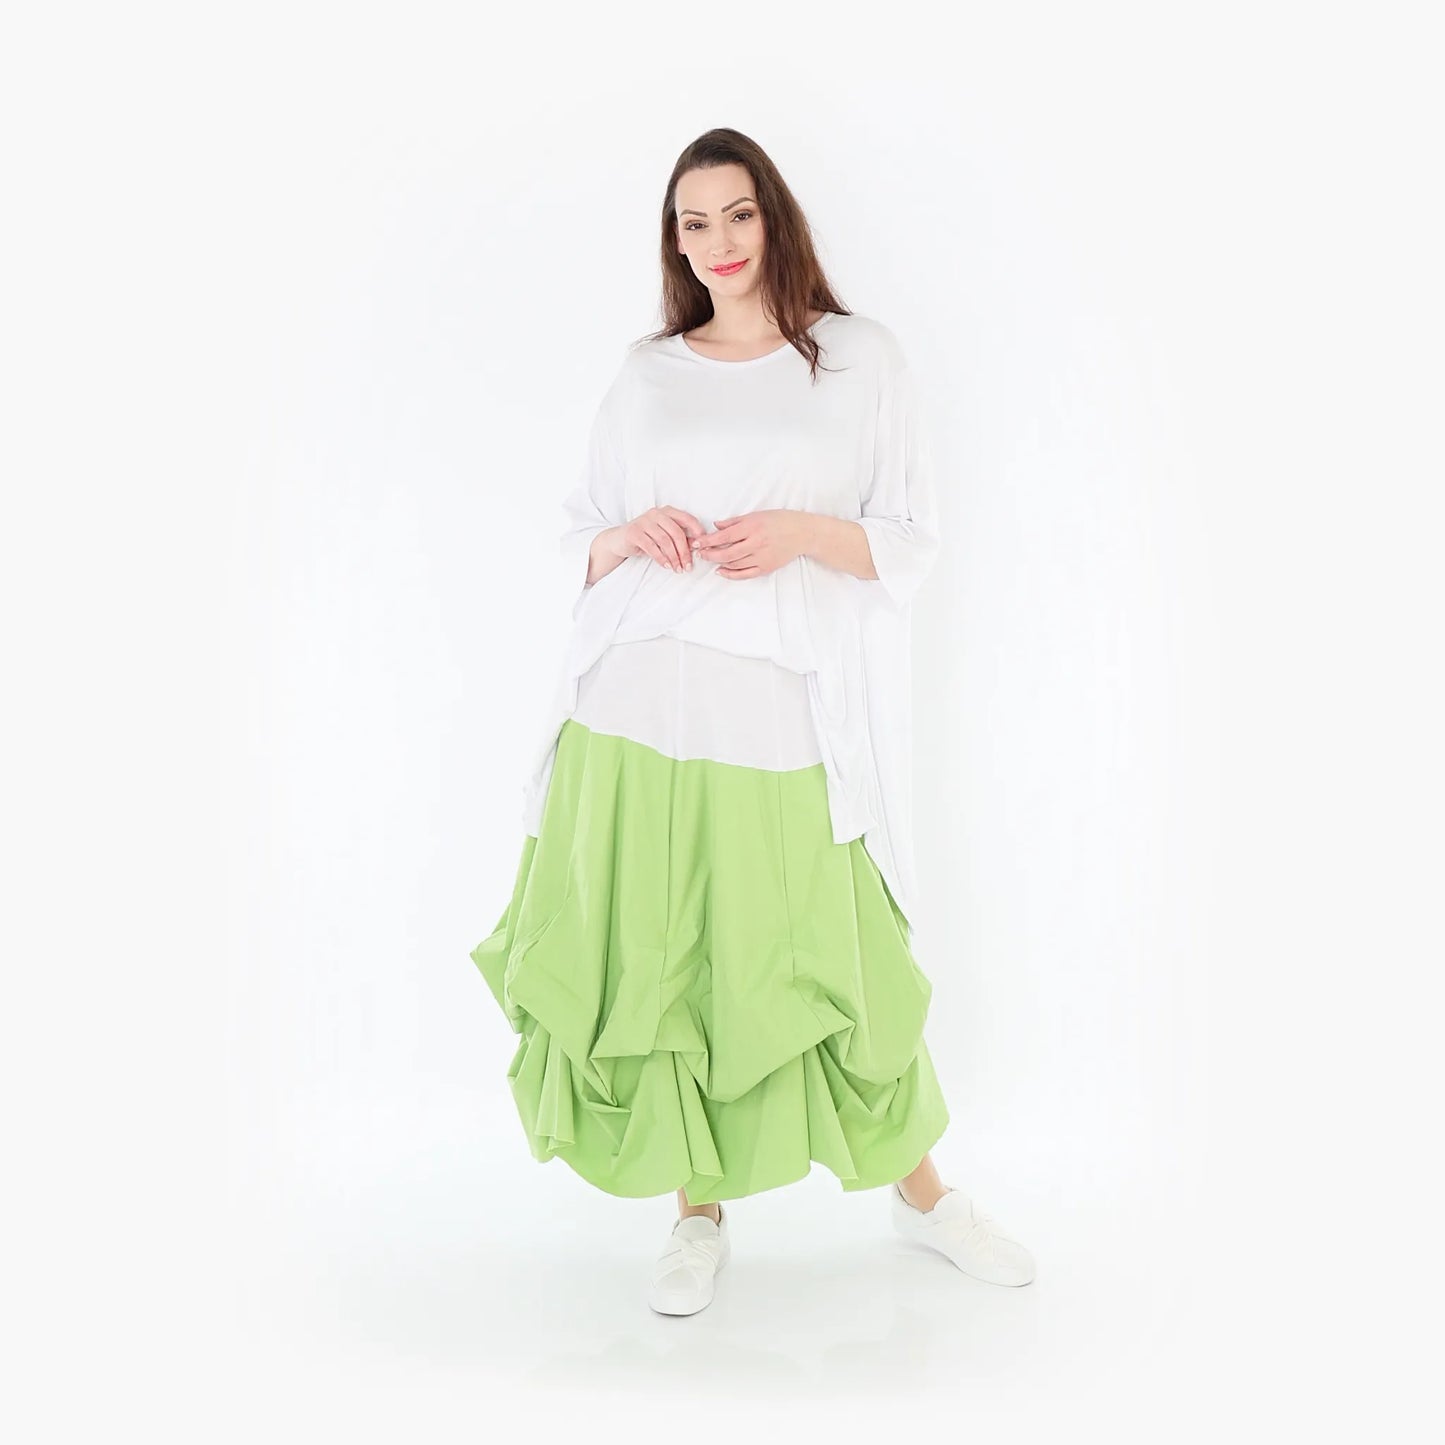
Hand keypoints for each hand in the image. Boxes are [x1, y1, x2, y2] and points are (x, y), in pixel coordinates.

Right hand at [609, 506, 705, 571]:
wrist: (619, 540)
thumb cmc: (645, 538)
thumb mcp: (663, 536)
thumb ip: (678, 538)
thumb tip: (696, 547)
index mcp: (666, 511)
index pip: (686, 518)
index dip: (696, 531)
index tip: (701, 546)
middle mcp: (656, 513)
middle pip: (676, 532)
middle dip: (684, 551)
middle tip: (688, 566)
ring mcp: (644, 521)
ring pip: (665, 541)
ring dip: (673, 557)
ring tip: (677, 568)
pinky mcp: (634, 532)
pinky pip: (652, 547)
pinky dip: (661, 558)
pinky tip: (666, 566)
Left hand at [690, 509, 813, 578]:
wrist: (803, 533)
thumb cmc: (780, 520)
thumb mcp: (756, 515)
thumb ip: (735, 522)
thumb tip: (716, 526)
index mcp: (753, 527)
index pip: (725, 536)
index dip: (708, 540)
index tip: (696, 542)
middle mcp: (756, 543)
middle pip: (727, 553)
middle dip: (710, 554)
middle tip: (700, 553)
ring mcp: (762, 557)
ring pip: (734, 564)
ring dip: (718, 563)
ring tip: (709, 559)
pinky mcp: (766, 567)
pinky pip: (745, 574)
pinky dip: (731, 574)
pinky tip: (721, 571)